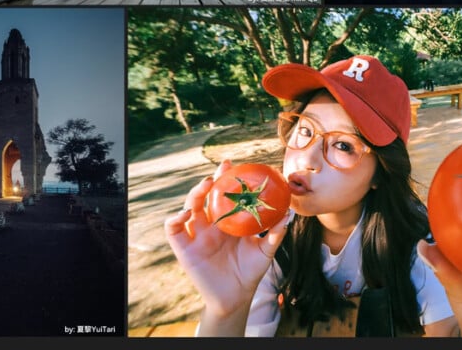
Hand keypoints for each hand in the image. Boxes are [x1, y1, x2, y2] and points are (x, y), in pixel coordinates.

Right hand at [164, 160, 290, 326]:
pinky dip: (175, 219)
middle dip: (210, 180)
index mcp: (226, 220)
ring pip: (188, 207)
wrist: (236, 298)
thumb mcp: (265, 251)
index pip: (222, 193)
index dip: (224, 178)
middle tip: (220, 170)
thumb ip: (275, 233)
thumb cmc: (250, 271)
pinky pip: (174, 230)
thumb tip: (288, 213)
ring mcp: (196, 235)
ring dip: (194, 194)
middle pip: (204, 196)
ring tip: (205, 186)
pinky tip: (186, 214)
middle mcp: (209, 224)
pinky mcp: (184, 249)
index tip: (231, 164)